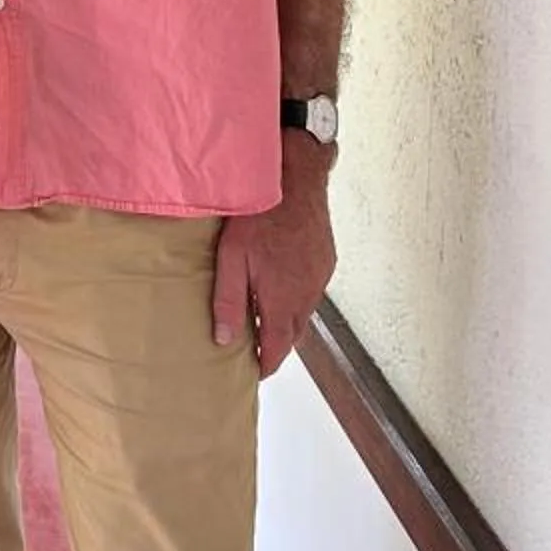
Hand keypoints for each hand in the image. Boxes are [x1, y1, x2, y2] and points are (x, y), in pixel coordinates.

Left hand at [211, 134, 335, 376]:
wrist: (296, 177)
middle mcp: (307, 294)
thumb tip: (223, 340)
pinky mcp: (326, 260)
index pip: (278, 348)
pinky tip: (283, 284)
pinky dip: (298, 296)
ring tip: (266, 317)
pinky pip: (313, 289)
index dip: (267, 364)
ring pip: (305, 311)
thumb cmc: (258, 214)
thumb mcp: (232, 257)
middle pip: (293, 334)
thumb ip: (228, 300)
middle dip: (277, 344)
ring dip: (288, 319)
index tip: (255, 372)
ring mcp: (320, 276)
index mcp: (283, 300)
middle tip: (257, 348)